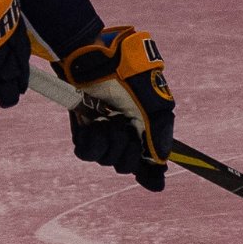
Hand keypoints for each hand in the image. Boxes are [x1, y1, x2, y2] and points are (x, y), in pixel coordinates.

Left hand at [56, 26, 173, 190]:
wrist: (99, 61)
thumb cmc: (131, 77)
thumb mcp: (156, 105)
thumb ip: (160, 136)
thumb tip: (160, 167)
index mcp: (144, 129)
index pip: (147, 163)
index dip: (150, 174)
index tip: (154, 182)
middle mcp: (124, 134)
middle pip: (126, 166)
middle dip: (127, 153)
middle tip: (125, 130)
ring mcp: (102, 134)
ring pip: (107, 161)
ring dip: (110, 143)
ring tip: (109, 121)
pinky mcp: (82, 131)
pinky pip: (86, 154)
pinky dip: (93, 144)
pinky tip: (95, 128)